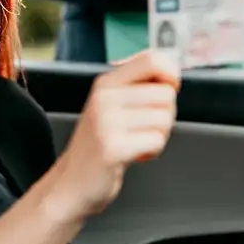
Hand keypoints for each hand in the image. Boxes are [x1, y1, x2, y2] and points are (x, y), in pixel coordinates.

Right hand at [50, 51, 180, 217]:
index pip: (151, 59)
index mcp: (106, 83)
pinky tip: (135, 155)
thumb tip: (171, 70)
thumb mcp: (110, 105)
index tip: (169, 88)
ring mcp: (108, 123)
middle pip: (166, 94)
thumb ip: (137, 86)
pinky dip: (152, 151)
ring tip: (137, 141)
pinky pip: (157, 141)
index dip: (171, 74)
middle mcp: (105, 98)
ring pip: (165, 118)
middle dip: (165, 114)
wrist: (71, 183)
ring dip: (159, 135)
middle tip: (144, 128)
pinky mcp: (114, 147)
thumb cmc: (97, 146)